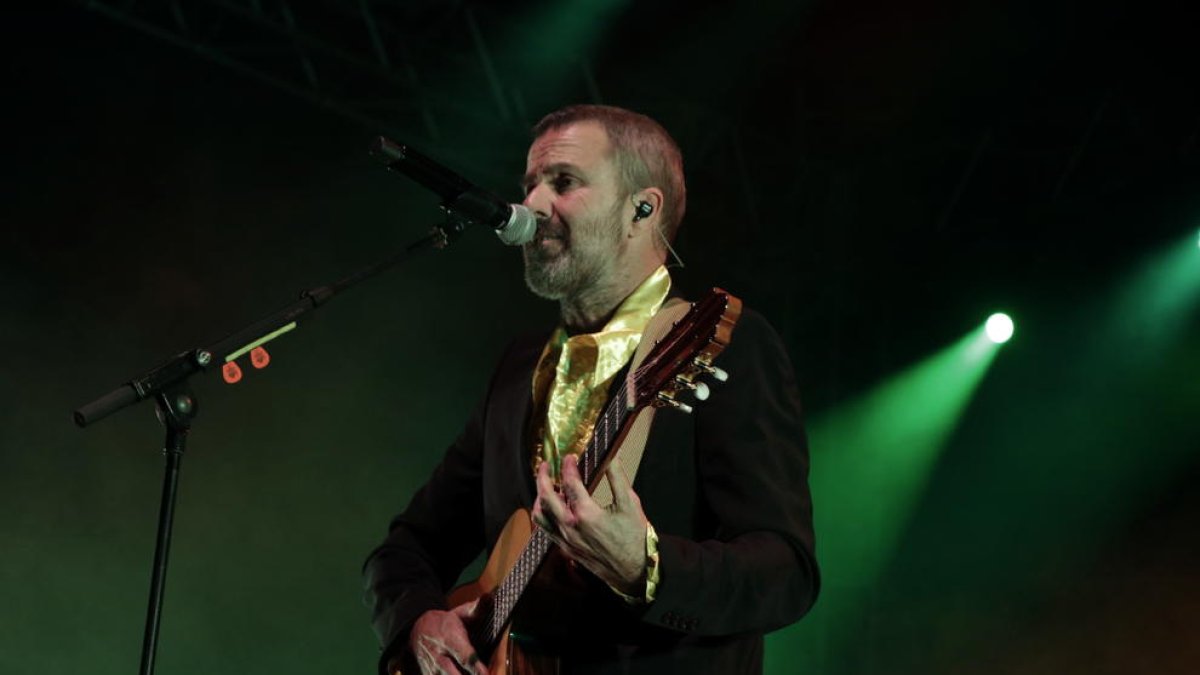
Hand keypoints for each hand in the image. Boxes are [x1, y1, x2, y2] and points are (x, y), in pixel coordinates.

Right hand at [408, 601, 487, 674]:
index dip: (475, 666)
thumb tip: (489, 596)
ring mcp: (433, 669)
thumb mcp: (459, 613)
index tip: (484, 673)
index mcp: (450, 639)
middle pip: (453, 674)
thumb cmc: (444, 623)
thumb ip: (475, 609)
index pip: (464, 655)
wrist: (416, 630)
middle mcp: (440, 656)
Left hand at [532, 454, 647, 594]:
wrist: (634, 573)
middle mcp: (570, 527)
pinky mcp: (567, 550)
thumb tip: (611, 457)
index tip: (569, 457)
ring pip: (541, 516)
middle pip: (546, 497)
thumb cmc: (635, 539)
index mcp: (585, 514)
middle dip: (542, 477)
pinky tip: (552, 510)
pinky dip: (545, 515)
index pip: (569, 482)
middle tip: (545, 465)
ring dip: (540, 497)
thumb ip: (617, 478)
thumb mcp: (630, 504)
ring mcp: (566, 540)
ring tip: (545, 486)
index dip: (567, 466)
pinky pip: (547, 530)